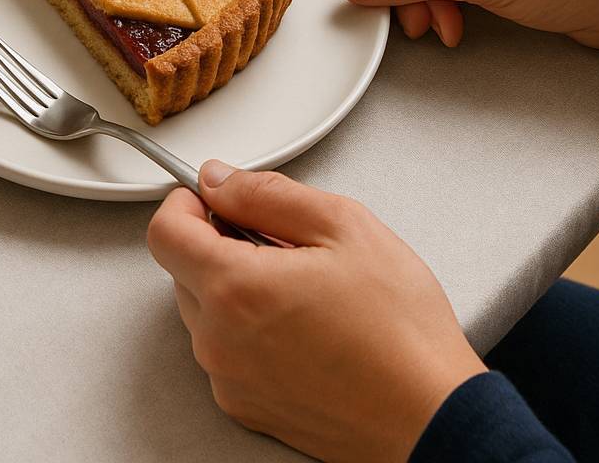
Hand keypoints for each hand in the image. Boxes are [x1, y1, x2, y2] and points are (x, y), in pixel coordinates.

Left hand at [147, 162, 484, 462]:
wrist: (434, 419)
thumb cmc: (402, 333)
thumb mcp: (344, 227)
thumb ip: (266, 193)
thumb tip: (219, 180)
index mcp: (234, 289)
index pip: (164, 231)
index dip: (187, 203)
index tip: (217, 199)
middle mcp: (218, 340)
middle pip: (184, 270)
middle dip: (221, 244)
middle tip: (283, 244)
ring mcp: (229, 379)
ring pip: (205, 311)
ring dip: (237, 289)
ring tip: (303, 290)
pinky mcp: (245, 406)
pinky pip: (226, 351)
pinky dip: (250, 331)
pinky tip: (304, 328)